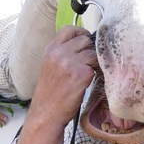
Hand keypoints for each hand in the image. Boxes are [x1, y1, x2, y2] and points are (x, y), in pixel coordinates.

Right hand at [14, 26, 97, 143]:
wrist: (47, 114)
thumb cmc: (51, 94)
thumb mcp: (50, 67)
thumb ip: (63, 53)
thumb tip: (86, 44)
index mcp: (50, 49)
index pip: (71, 29)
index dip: (82, 34)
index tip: (86, 44)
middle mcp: (58, 53)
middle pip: (85, 40)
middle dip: (90, 51)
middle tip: (89, 65)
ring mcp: (70, 63)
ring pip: (93, 53)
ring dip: (95, 63)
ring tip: (89, 75)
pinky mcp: (81, 75)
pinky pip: (96, 67)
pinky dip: (96, 74)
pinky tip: (90, 82)